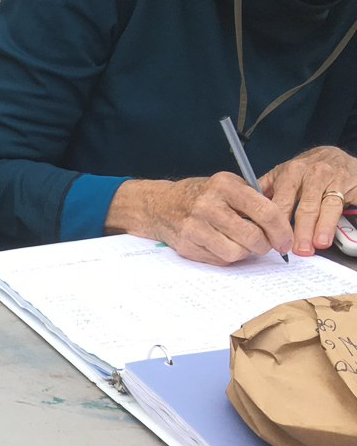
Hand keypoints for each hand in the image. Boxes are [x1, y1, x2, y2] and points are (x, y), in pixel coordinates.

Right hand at [104, 174, 293, 264]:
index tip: (287, 240)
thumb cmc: (200, 195)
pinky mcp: (187, 246)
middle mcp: (208, 206)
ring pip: (237, 252)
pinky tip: (224, 245)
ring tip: (244, 244)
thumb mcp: (226, 185)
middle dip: (266, 245)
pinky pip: (220, 260)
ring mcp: (195, 227)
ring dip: (246, 252)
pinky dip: (228, 256)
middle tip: (268, 246)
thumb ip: (251, 199)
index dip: (281, 230)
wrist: (159, 205)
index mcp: (224, 185)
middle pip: (252, 236)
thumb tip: (279, 226)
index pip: (264, 211)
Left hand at [260, 146, 356, 255]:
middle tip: (297, 249)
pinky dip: (343, 216)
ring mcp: (333, 178)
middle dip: (300, 230)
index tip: (274, 241)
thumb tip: (241, 213)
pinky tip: (339, 231)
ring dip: (322, 226)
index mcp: (290, 174)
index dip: (277, 225)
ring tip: (318, 243)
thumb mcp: (280, 175)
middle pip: (305, 206)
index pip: (281, 203)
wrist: (331, 154)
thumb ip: (263, 193)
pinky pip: (349, 200)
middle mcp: (312, 174)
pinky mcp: (351, 182)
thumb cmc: (302, 170)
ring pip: (327, 205)